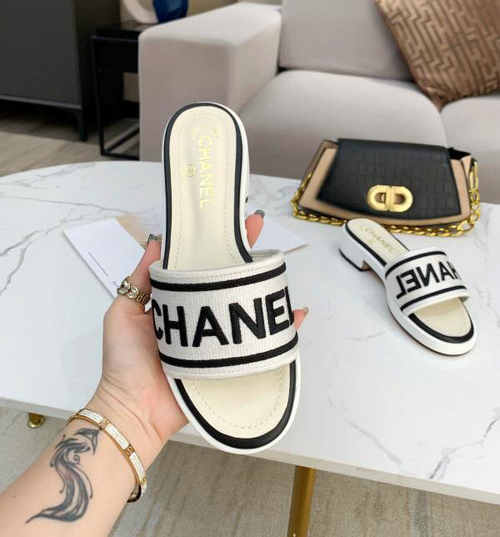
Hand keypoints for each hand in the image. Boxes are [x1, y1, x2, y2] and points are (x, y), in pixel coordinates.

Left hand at [87, 213, 307, 467]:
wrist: (133, 410)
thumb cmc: (124, 360)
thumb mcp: (123, 312)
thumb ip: (140, 278)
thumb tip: (158, 240)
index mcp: (177, 303)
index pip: (199, 266)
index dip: (215, 243)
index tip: (231, 221)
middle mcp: (200, 318)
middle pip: (226, 282)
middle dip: (244, 256)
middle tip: (260, 232)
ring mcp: (217, 341)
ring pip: (246, 309)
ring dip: (264, 288)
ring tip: (277, 268)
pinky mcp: (230, 364)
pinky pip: (259, 345)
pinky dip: (281, 332)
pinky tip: (295, 315)